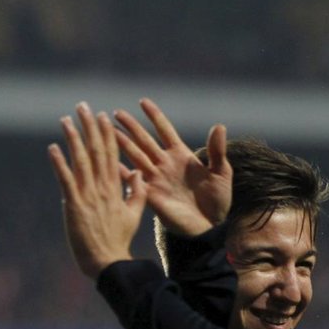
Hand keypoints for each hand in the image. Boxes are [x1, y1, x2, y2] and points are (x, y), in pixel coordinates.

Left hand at [48, 101, 146, 279]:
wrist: (108, 261)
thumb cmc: (118, 240)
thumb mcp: (134, 215)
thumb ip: (136, 193)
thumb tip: (135, 173)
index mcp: (116, 189)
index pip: (111, 155)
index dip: (106, 133)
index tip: (102, 116)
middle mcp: (102, 188)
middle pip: (96, 151)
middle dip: (89, 127)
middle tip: (83, 107)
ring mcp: (88, 196)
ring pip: (81, 161)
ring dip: (73, 139)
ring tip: (66, 120)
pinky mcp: (74, 205)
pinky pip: (65, 180)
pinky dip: (59, 163)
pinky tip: (53, 148)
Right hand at [113, 98, 230, 237]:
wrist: (210, 227)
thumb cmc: (217, 201)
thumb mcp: (221, 174)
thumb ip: (217, 151)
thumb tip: (219, 126)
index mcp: (181, 155)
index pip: (165, 130)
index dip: (154, 116)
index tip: (143, 101)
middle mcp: (165, 164)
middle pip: (144, 140)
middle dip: (131, 126)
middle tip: (115, 113)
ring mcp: (156, 178)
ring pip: (135, 155)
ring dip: (122, 143)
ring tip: (107, 130)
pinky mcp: (151, 195)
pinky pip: (133, 180)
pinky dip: (121, 171)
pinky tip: (109, 162)